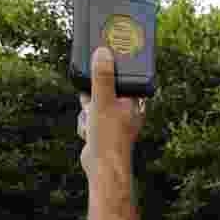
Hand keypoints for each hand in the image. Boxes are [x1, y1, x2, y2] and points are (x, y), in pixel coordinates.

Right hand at [77, 47, 144, 176]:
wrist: (102, 167)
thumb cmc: (109, 135)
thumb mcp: (103, 101)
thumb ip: (102, 77)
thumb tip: (103, 53)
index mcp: (134, 101)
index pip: (123, 77)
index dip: (109, 72)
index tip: (98, 66)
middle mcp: (127, 109)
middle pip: (104, 88)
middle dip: (92, 96)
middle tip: (91, 103)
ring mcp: (115, 119)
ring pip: (93, 102)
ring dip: (87, 111)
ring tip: (91, 122)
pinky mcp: (103, 128)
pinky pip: (89, 116)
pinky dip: (85, 123)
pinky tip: (88, 132)